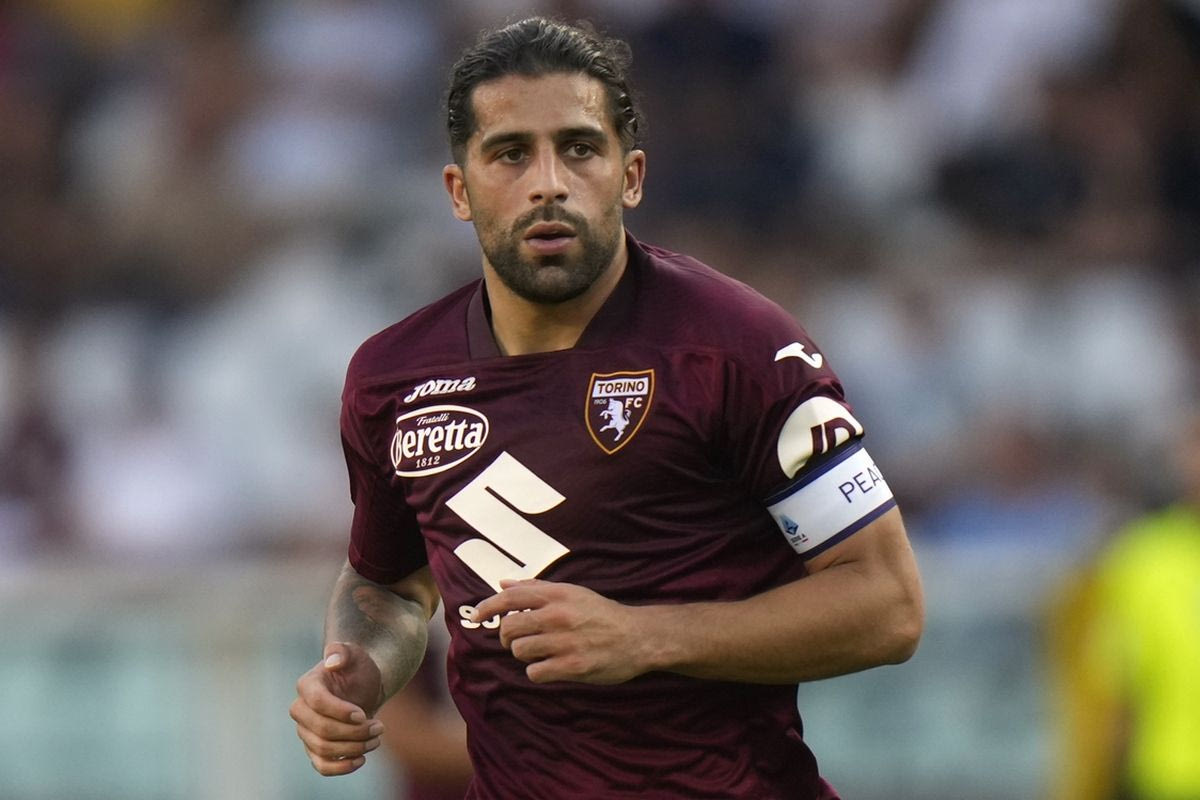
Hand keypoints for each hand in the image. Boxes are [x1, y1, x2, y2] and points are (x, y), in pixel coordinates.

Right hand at [290, 642, 386, 774]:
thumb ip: (342, 651)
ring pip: (323, 749)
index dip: (340, 712)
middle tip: (379, 727)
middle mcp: (300, 710)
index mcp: (307, 685)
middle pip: (321, 730)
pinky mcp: (314, 748)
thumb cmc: (357, 668)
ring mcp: (305, 731)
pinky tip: (361, 759)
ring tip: (377, 737)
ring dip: (354, 748)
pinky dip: (341, 768)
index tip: (363, 714)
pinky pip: (321, 765)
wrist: (362, 686)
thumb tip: (333, 661)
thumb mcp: (355, 653)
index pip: (317, 703)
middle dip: (354, 732)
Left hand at [471, 579, 653, 684]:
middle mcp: (559, 616)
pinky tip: (551, 667)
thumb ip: (536, 588)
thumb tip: (503, 583)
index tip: (476, 617)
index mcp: (558, 595)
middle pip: (510, 627)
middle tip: (518, 639)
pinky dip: (538, 672)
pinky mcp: (572, 667)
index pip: (511, 597)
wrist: (638, 637)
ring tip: (541, 652)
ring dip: (524, 654)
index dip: (488, 607)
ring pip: (520, 651)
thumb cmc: (601, 614)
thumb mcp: (572, 593)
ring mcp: (565, 642)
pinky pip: (535, 672)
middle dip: (507, 636)